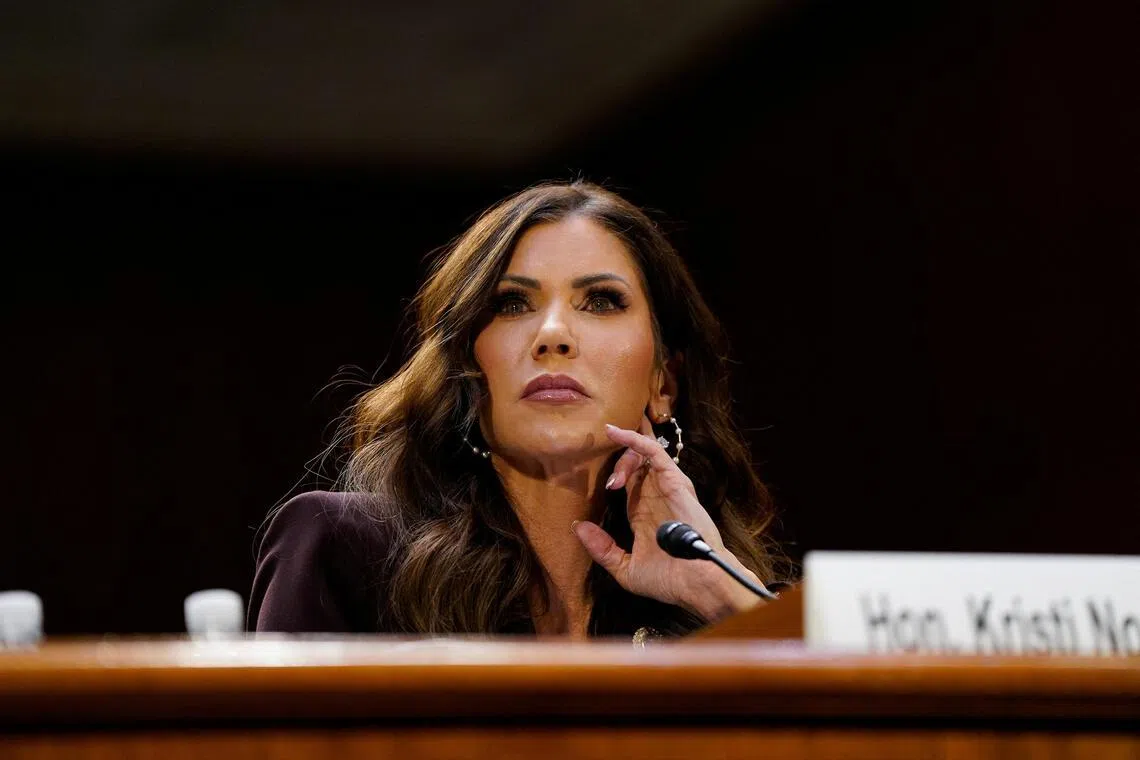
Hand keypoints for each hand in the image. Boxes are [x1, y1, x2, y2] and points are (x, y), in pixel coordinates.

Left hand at [572, 417, 766, 622]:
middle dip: (616, 464)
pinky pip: (653, 452)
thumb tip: (578, 528)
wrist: (696, 583)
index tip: (592, 485)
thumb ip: (602, 549)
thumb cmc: (668, 580)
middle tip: (607, 485)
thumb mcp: (625, 568)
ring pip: (642, 454)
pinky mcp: (673, 481)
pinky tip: (615, 433)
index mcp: (643, 512)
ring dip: (623, 452)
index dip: (609, 477)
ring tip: (613, 474)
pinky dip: (634, 440)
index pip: (626, 482)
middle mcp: (654, 495)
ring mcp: (665, 487)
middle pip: (632, 464)